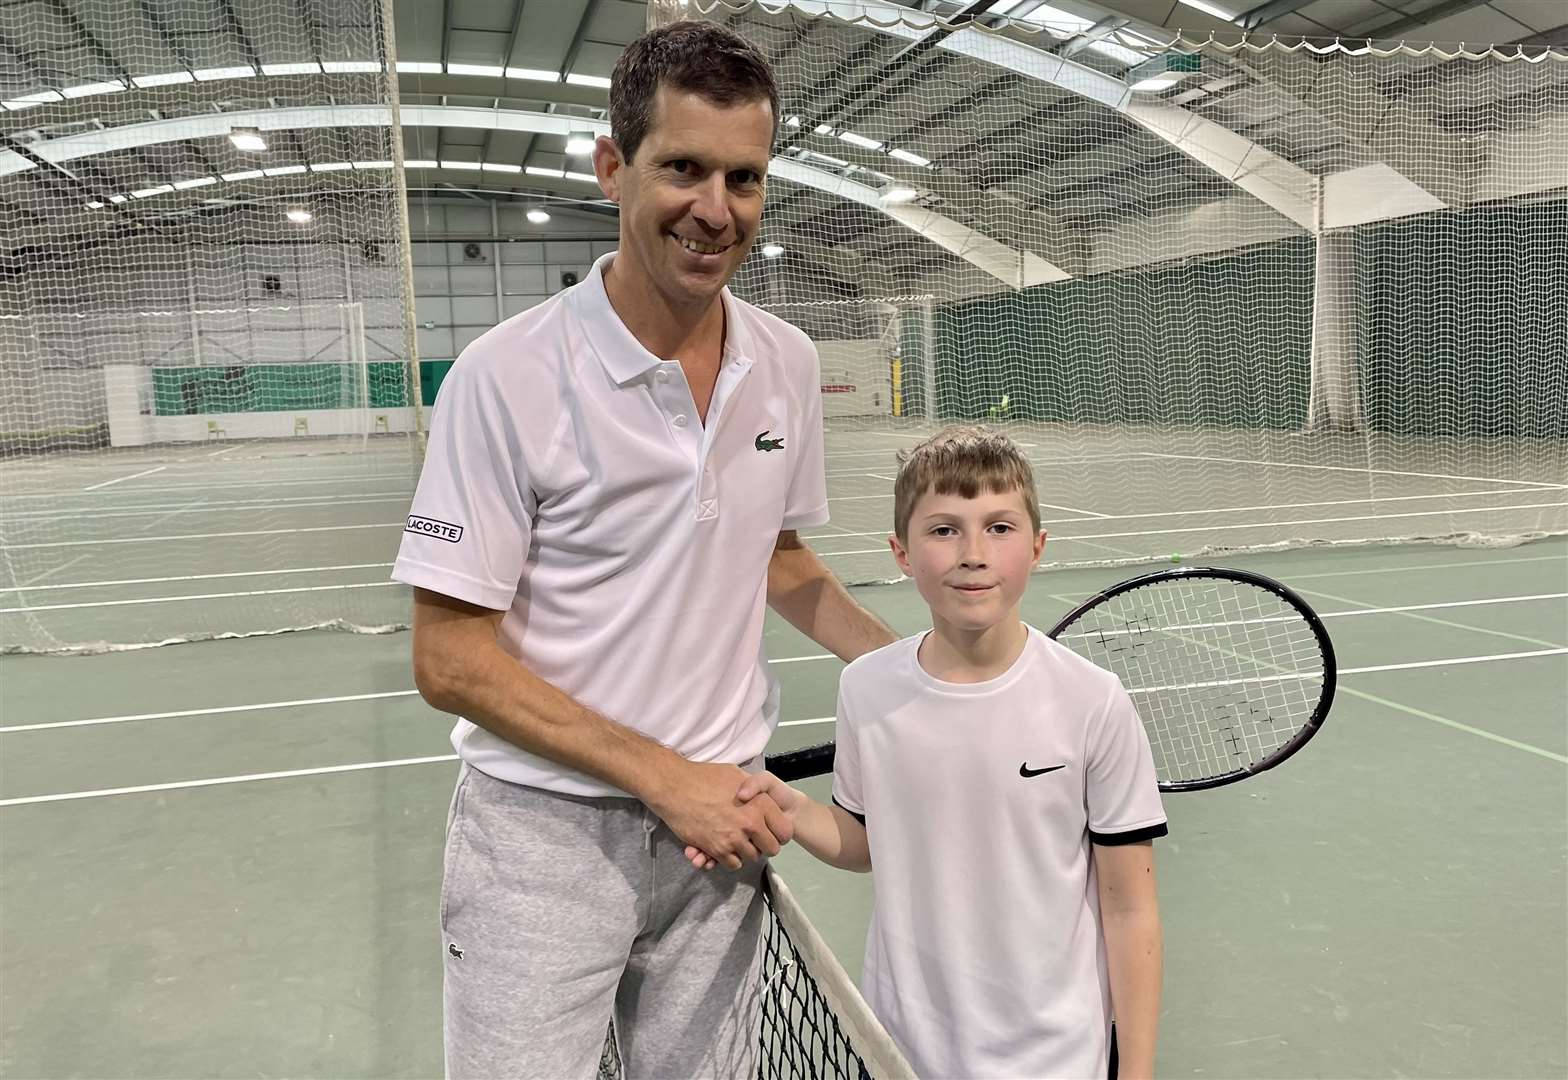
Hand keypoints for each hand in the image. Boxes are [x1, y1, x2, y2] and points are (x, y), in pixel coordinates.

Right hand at [655, 761, 794, 871]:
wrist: (675, 787)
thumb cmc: (704, 776)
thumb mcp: (736, 774)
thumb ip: (753, 788)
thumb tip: (762, 796)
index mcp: (761, 803)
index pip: (785, 831)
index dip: (779, 833)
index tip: (771, 832)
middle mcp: (751, 823)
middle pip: (771, 849)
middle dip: (764, 846)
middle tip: (755, 840)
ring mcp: (734, 838)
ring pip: (751, 857)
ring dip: (746, 852)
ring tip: (737, 842)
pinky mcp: (717, 849)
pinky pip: (733, 864)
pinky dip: (730, 859)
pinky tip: (725, 848)